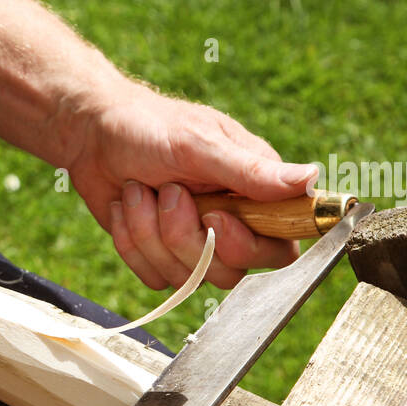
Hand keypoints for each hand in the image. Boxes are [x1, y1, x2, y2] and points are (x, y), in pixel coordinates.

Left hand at [64, 83, 319, 289]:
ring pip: (186, 277)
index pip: (280, 248)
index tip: (213, 216)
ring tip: (139, 190)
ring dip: (150, 232)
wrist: (93, 135)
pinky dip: (130, 241)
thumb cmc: (151, 127)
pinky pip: (153, 278)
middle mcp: (232, 223)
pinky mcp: (161, 257)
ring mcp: (195, 244)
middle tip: (166, 192)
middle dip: (184, 236)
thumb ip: (252, 171)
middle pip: (229, 272)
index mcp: (255, 193)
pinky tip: (126, 206)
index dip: (246, 244)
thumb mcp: (200, 144)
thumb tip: (312, 179)